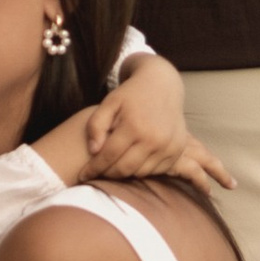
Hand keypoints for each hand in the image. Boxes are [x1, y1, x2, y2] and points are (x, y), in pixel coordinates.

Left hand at [84, 85, 233, 190]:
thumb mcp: (109, 103)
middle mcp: (154, 138)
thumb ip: (96, 125)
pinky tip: (133, 161)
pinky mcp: (177, 150)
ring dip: (125, 173)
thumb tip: (93, 151)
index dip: (93, 168)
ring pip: (140, 173)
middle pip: (125, 169)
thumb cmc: (131, 94)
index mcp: (134, 126)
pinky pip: (156, 170)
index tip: (82, 175)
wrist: (163, 84)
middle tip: (97, 173)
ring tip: (114, 166)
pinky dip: (142, 169)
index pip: (109, 156)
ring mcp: (168, 146)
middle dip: (107, 174)